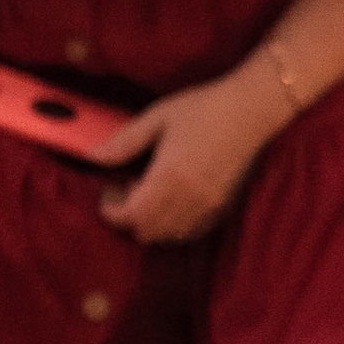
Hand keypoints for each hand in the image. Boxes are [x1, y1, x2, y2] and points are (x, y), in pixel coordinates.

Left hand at [96, 77, 271, 241]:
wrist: (250, 110)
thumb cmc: (204, 108)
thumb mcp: (157, 117)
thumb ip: (123, 142)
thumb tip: (93, 156)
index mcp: (168, 175)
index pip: (130, 216)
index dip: (112, 210)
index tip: (109, 189)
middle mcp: (189, 197)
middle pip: (147, 231)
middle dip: (129, 216)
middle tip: (128, 188)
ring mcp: (208, 206)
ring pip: (169, 235)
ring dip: (152, 222)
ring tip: (152, 192)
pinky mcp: (222, 207)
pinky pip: (192, 232)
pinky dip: (175, 225)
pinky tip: (174, 200)